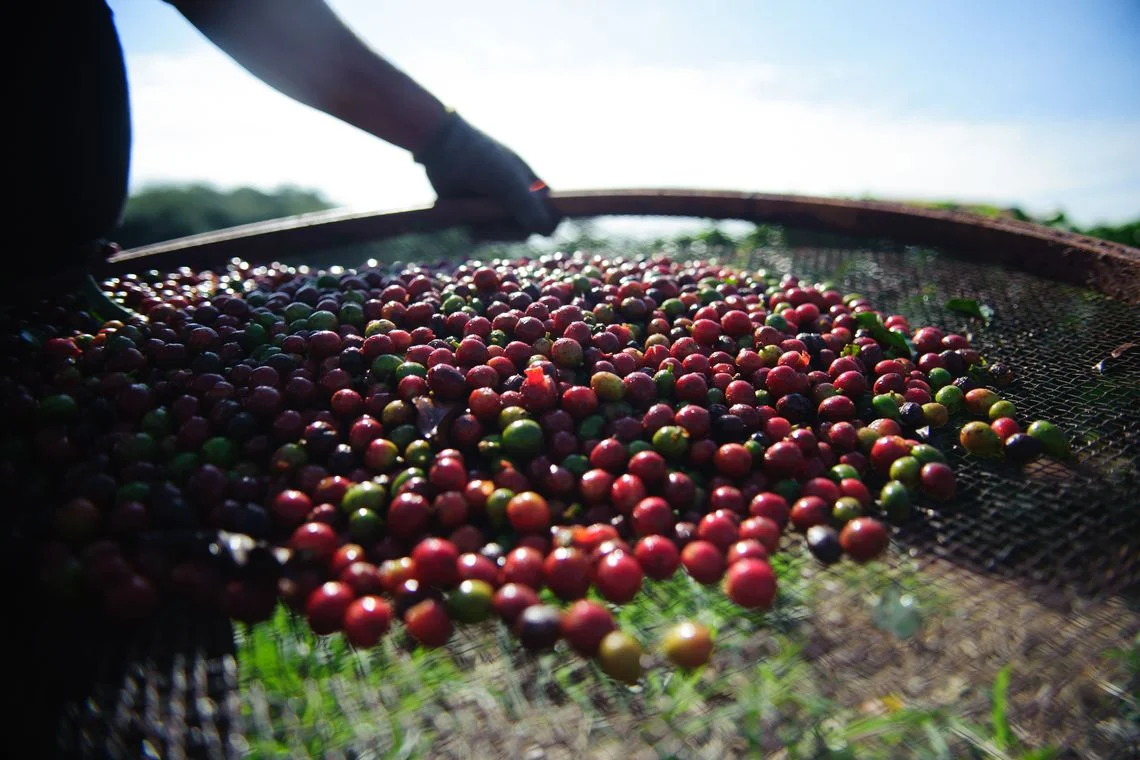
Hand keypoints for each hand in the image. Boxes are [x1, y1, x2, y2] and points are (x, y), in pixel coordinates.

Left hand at [415, 112, 560, 238]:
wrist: (442, 148)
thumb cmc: (480, 158)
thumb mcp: (507, 180)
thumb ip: (526, 204)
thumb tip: (545, 230)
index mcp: (533, 187)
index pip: (553, 212)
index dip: (549, 222)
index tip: (538, 228)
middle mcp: (518, 199)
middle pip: (528, 230)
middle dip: (512, 232)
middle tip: (494, 227)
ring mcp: (497, 208)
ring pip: (506, 235)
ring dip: (493, 233)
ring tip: (477, 224)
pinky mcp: (478, 215)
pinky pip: (486, 234)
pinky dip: (480, 232)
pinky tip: (469, 223)